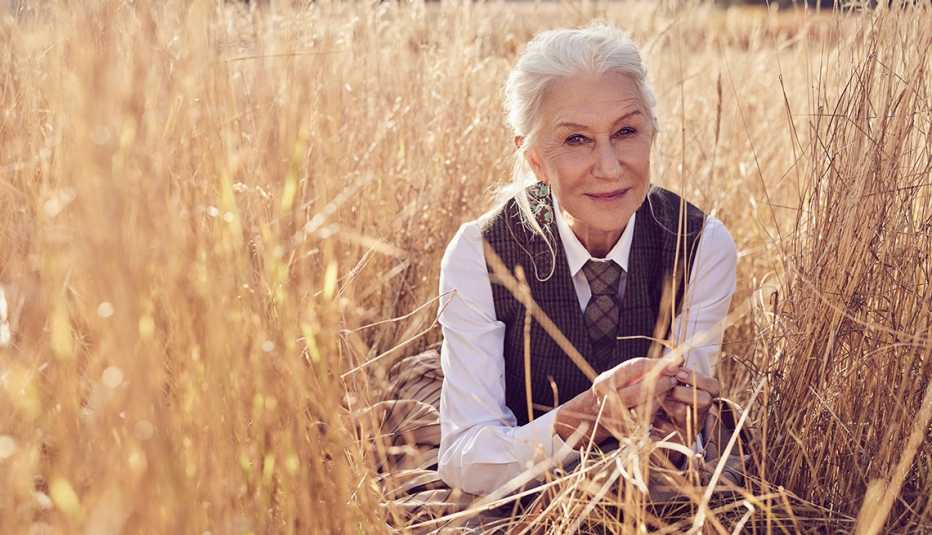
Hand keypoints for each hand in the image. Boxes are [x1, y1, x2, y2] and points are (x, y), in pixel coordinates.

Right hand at [555, 358, 680, 446]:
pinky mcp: (625, 432)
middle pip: (640, 389)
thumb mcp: (619, 376)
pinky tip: (666, 404)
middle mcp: (607, 401)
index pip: (633, 368)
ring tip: (671, 389)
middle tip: (675, 378)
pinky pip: (648, 419)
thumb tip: (674, 360)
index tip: (674, 363)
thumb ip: (642, 368)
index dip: (656, 365)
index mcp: (604, 383)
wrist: (591, 417)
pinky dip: (659, 410)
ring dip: (662, 397)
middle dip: (662, 383)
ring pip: (647, 406)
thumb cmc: (610, 390)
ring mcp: (616, 418)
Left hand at [655, 368, 719, 458]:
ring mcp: (692, 427)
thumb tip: (678, 359)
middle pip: (704, 399)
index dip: (698, 378)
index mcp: (702, 395)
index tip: (679, 373)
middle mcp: (700, 412)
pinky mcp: (679, 440)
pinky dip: (657, 420)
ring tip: (654, 400)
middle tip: (668, 389)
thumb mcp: (667, 382)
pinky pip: (669, 428)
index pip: (713, 386)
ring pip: (685, 412)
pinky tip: (650, 417)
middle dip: (683, 391)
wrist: (647, 426)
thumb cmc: (657, 396)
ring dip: (667, 403)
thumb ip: (673, 371)